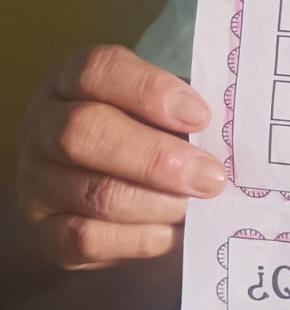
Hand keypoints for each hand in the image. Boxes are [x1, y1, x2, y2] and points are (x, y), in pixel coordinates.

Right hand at [15, 44, 225, 271]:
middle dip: (157, 158)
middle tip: (211, 176)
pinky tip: (173, 232)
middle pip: (84, 131)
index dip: (149, 90)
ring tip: (198, 207)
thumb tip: (232, 135)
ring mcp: (37, 182)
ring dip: (159, 203)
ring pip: (95, 192)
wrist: (79, 198)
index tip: (201, 116)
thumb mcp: (150, 113)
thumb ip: (180, 116)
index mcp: (71, 82)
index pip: (97, 70)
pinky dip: (141, 238)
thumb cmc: (133, 139)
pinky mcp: (45, 232)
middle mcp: (43, 126)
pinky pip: (88, 239)